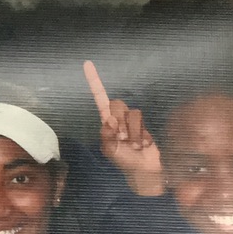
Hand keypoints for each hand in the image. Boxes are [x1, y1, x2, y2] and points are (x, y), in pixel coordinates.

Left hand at [83, 61, 163, 195]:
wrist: (144, 169)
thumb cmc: (124, 161)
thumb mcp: (111, 151)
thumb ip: (107, 136)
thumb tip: (109, 120)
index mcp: (106, 122)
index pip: (100, 98)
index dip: (95, 82)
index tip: (88, 64)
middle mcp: (118, 117)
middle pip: (118, 104)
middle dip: (121, 123)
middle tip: (122, 139)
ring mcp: (131, 121)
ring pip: (133, 113)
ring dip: (133, 132)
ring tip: (134, 145)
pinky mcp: (144, 124)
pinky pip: (143, 120)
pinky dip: (142, 134)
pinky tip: (142, 144)